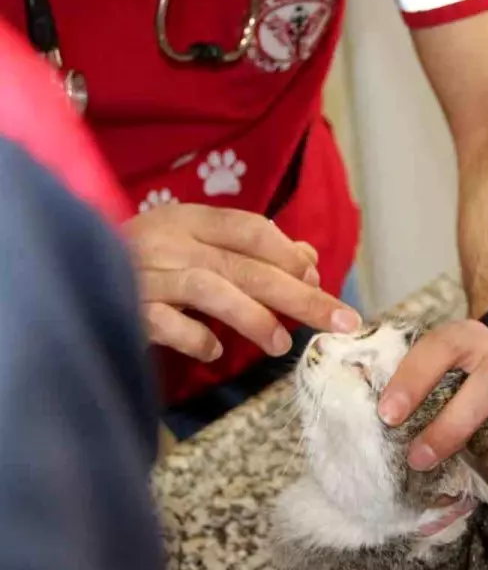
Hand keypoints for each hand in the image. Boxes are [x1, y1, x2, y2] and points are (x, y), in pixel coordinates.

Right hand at [125, 203, 361, 361]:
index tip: (315, 279)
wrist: (65, 267)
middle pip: (246, 265)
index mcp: (188, 219)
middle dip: (300, 295)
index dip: (288, 254)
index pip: (250, 228)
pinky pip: (165, 323)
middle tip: (340, 320)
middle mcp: (168, 240)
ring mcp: (144, 273)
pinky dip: (195, 337)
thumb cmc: (143, 263)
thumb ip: (248, 251)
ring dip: (254, 318)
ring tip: (280, 345)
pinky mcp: (123, 307)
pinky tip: (213, 351)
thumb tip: (308, 262)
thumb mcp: (193, 244)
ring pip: (211, 290)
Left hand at [378, 319, 487, 474]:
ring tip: (459, 479)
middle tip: (419, 459)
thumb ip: (405, 373)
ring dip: (486, 456)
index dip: (413, 381)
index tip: (387, 415)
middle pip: (486, 387)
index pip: (438, 350)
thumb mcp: (439, 357)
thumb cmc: (464, 367)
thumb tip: (353, 398)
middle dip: (452, 428)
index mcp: (467, 338)